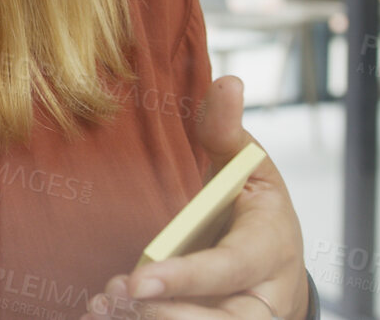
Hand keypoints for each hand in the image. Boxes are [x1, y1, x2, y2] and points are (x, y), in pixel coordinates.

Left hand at [84, 76, 310, 319]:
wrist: (275, 263)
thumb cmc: (252, 208)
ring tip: (104, 306)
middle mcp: (266, 295)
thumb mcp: (248, 166)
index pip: (232, 268)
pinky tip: (105, 318)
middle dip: (166, 312)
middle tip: (117, 293)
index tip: (141, 279)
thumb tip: (228, 83)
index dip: (188, 278)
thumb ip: (228, 131)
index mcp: (271, 247)